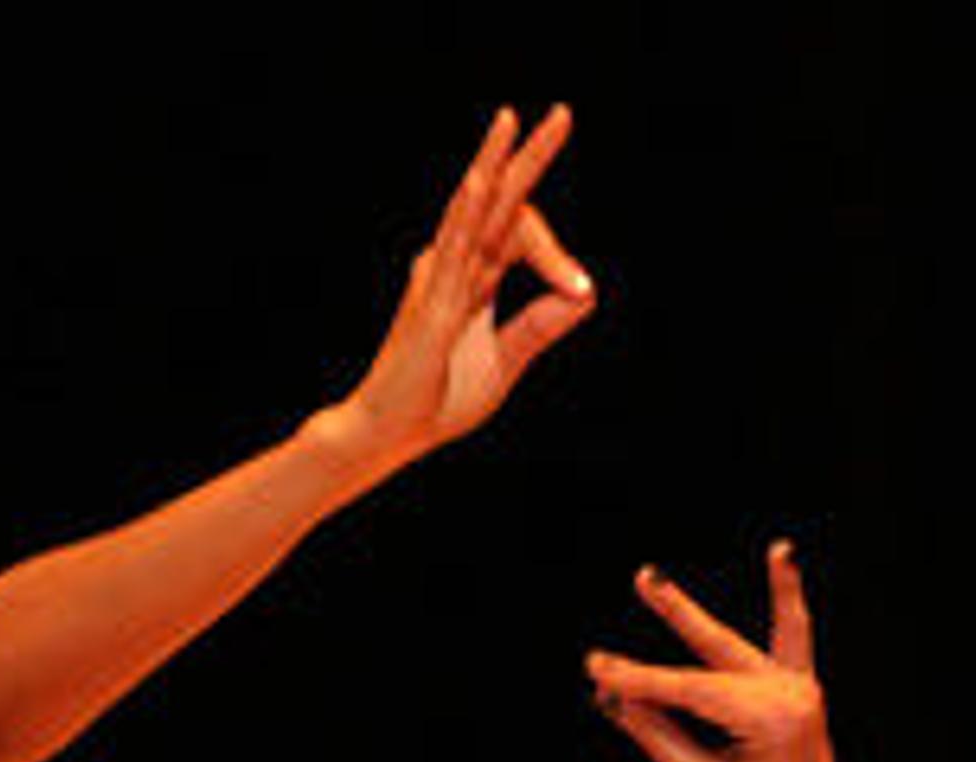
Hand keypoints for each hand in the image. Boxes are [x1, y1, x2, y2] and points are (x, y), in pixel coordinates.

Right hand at [326, 105, 594, 471]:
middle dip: (529, 156)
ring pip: (471, 209)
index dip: (555, 250)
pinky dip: (465, 213)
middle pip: (498, 200)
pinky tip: (478, 182)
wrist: (390, 433)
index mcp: (473, 278)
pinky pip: (450, 249)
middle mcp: (454, 266)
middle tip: (562, 114)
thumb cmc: (437, 401)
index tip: (581, 288)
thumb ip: (540, 326)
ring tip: (511, 121)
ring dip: (493, 164)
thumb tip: (585, 293)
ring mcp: (439, 279)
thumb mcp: (505, 361)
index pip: (517, 229)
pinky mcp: (430, 302)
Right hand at [586, 541, 854, 761]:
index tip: (596, 669)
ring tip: (733, 558)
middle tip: (644, 577)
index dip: (639, 679)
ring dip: (745, 594)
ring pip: (756, 634)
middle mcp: (786, 694)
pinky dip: (785, 597)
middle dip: (676, 614)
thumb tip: (616, 697)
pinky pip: (792, 633)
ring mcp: (797, 687)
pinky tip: (781, 555)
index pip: (688, 689)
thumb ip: (661, 738)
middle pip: (715, 650)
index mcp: (767, 720)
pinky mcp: (799, 688)